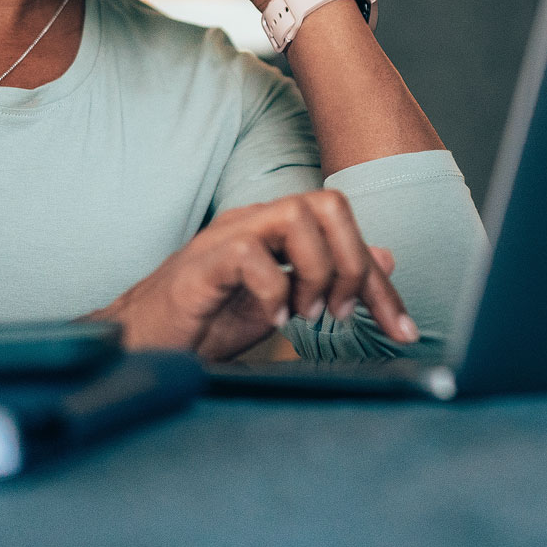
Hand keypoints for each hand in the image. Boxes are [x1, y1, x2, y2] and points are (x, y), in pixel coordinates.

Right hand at [88, 190, 418, 360]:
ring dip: (317, 271)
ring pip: (296, 216)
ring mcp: (226, 237)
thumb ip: (329, 278)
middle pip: (329, 204)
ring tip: (306, 314)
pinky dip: (273, 290)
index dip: (380, 282)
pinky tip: (274, 320)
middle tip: (341, 313)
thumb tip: (385, 259)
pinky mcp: (200, 265)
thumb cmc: (207, 322)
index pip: (345, 231)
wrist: (144, 343)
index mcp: (277, 230)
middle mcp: (255, 222)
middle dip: (352, 263)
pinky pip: (249, 254)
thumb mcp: (285, 303)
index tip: (401, 330)